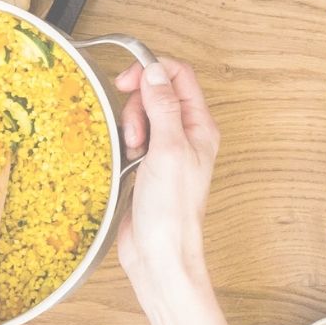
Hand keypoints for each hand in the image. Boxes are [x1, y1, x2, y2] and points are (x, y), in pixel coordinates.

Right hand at [110, 57, 221, 299]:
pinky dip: (125, 143)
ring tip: (132, 150)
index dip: (153, 71)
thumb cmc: (172, 210)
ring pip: (142, 115)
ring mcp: (166, 150)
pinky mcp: (148, 165)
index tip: (128, 80)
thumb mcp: (168, 149)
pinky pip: (133, 137)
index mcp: (200, 126)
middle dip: (138, 104)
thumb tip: (156, 71)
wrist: (159, 253)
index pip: (179, 77)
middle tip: (135, 131)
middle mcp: (186, 135)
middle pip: (157, 93)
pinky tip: (126, 161)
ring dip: (131, 125)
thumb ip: (163, 107)